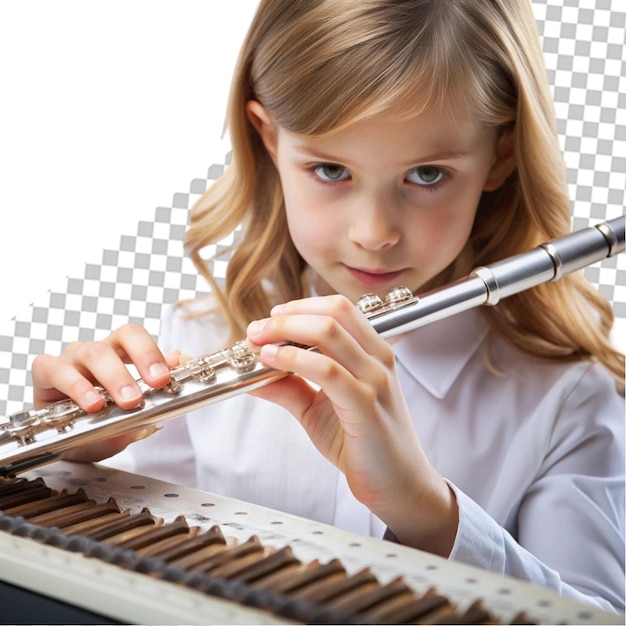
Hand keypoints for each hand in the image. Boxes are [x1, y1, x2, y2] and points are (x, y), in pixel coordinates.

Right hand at [31, 324, 180, 460]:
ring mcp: (72, 359)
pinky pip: (56, 370)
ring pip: (93, 353)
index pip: (139, 337)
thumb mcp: (135, 414)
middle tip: (155, 385)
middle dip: (143, 359)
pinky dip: (77, 387)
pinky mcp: (46, 373)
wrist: (68, 445)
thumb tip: (179, 360)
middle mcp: (98, 351)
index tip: (166, 377)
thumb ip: (158, 390)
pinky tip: (92, 404)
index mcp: (121, 353)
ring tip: (127, 402)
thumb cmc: (101, 423)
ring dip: (115, 377)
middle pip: (122, 336)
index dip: (153, 352)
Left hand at [247, 294, 457, 555]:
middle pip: (333, 312)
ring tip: (258, 342)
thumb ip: (290, 388)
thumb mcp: (318, 410)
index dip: (299, 307)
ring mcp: (375, 381)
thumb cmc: (363, 445)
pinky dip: (293, 360)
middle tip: (257, 329)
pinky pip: (327, 371)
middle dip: (287, 315)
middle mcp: (377, 360)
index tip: (269, 320)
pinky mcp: (367, 406)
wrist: (398, 486)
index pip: (338, 309)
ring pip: (329, 333)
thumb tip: (254, 374)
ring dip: (284, 331)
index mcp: (372, 353)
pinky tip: (272, 361)